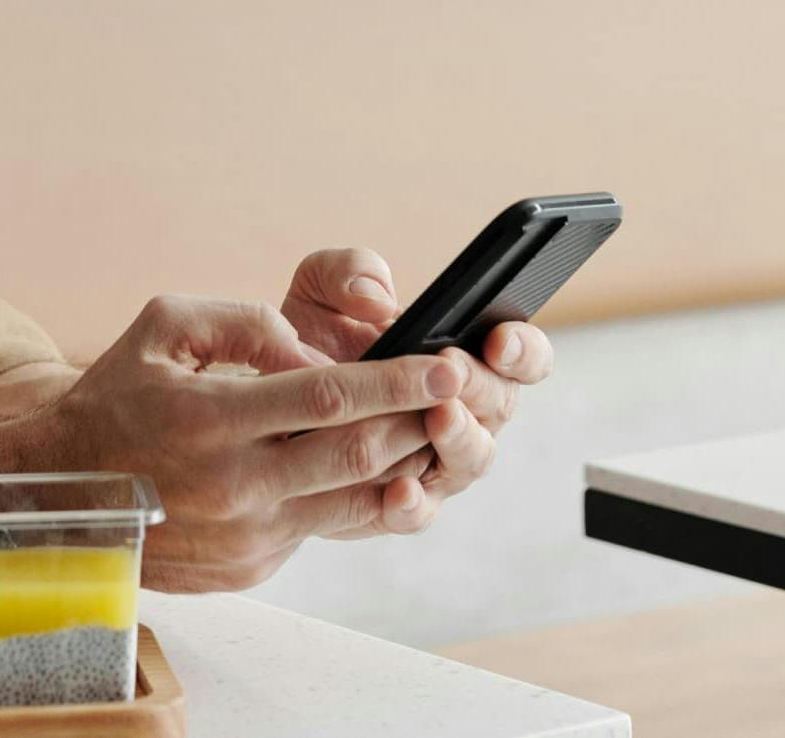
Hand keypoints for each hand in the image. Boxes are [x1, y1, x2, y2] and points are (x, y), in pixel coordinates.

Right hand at [0, 295, 471, 590]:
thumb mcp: (163, 328)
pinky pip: (318, 525)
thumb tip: (309, 349)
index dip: (393, 381)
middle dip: (417, 421)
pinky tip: (367, 463)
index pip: (325, 399)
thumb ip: (243, 322)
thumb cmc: (113, 400)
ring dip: (400, 464)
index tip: (443, 363)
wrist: (59, 496)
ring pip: (351, 500)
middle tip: (458, 393)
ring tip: (428, 427)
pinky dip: (351, 494)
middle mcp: (234, 485)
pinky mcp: (252, 567)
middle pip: (356, 456)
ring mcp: (247, 536)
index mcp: (211, 420)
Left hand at [282, 247, 554, 509]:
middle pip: (501, 404)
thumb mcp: (319, 292)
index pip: (518, 355)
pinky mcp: (394, 504)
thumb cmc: (303, 343)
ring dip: (460, 440)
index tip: (499, 339)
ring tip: (438, 418)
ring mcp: (432, 461)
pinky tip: (400, 490)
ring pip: (470, 459)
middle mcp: (459, 411)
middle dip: (483, 387)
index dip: (522, 348)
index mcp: (458, 357)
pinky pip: (417, 513)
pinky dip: (413, 504)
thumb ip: (348, 271)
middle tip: (454, 371)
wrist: (262, 405)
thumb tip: (377, 298)